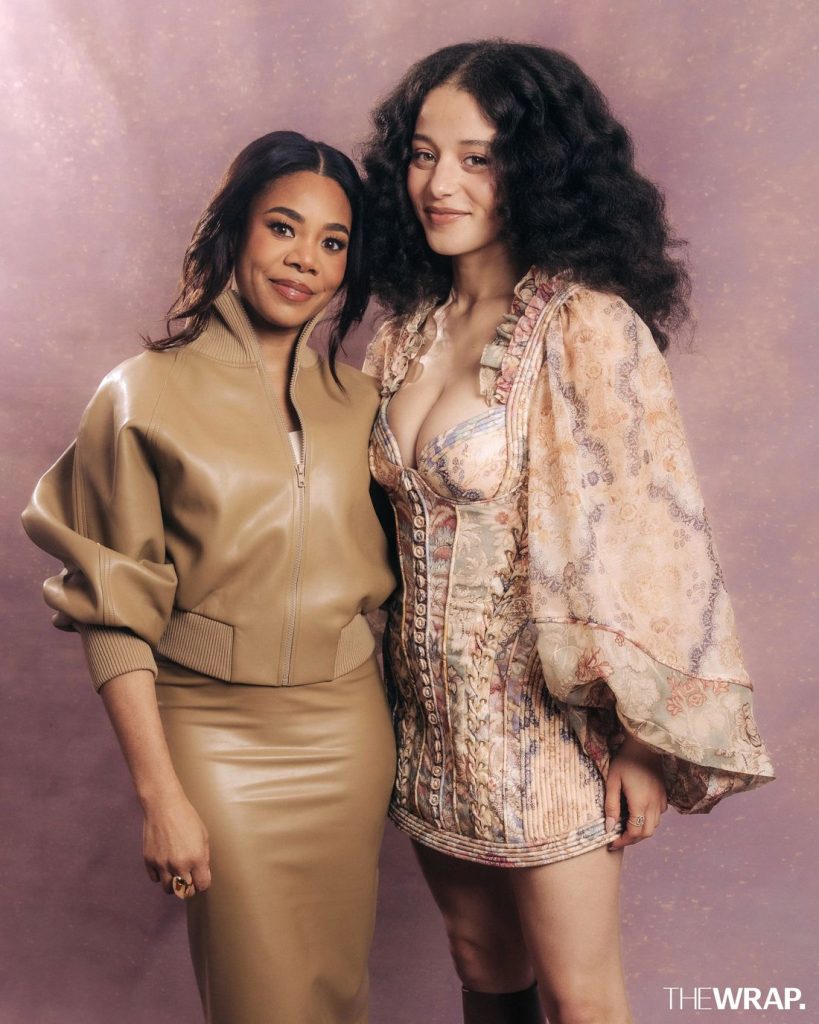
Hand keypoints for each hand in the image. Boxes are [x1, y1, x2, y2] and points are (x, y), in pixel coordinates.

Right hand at [142, 791, 210, 895]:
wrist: (164, 806)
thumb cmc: (187, 818)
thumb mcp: (203, 836)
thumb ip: (204, 858)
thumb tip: (202, 874)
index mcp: (196, 858)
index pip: (202, 886)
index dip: (203, 883)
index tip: (201, 878)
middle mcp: (179, 865)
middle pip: (185, 892)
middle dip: (189, 887)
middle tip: (189, 878)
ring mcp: (162, 864)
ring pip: (169, 889)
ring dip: (174, 885)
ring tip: (176, 874)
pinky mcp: (149, 861)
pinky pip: (155, 879)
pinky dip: (160, 875)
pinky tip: (164, 864)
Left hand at [605, 734, 667, 850]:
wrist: (644, 745)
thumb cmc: (625, 761)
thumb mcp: (612, 781)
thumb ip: (610, 805)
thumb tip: (609, 827)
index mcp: (640, 803)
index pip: (634, 832)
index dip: (623, 841)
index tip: (612, 843)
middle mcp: (654, 804)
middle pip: (647, 833)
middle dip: (633, 839)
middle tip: (619, 838)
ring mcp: (661, 800)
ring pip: (654, 825)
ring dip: (641, 831)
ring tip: (626, 827)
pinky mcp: (664, 794)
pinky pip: (659, 814)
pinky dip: (649, 820)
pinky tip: (638, 813)